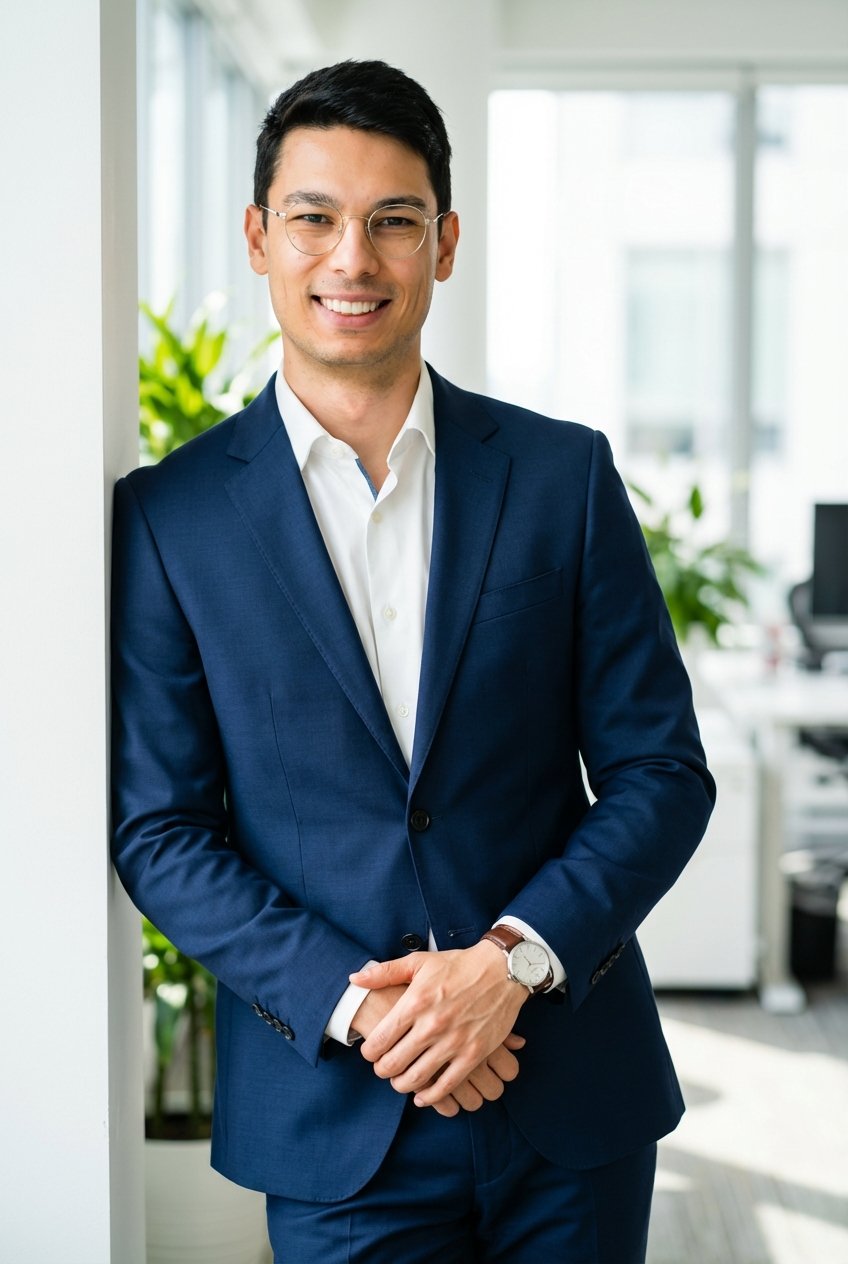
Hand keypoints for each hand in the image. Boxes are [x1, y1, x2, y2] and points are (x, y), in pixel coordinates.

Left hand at [349, 941, 528, 1108]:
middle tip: (382, 1069)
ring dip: (402, 1085)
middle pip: (394, 1063)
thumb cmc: (458, 965)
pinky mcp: (474, 1054)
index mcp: (415, 1002)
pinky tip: (422, 1096)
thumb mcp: (419, 962)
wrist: (501, 970)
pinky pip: (447, 1085)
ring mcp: (454, 1041)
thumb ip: (384, 972)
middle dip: (382, 1071)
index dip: (369, 1052)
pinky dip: (430, 1096)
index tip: (370, 1052)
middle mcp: (432, 1024)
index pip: (380, 1039)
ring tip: (399, 1081)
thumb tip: (354, 979)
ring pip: (416, 1078)